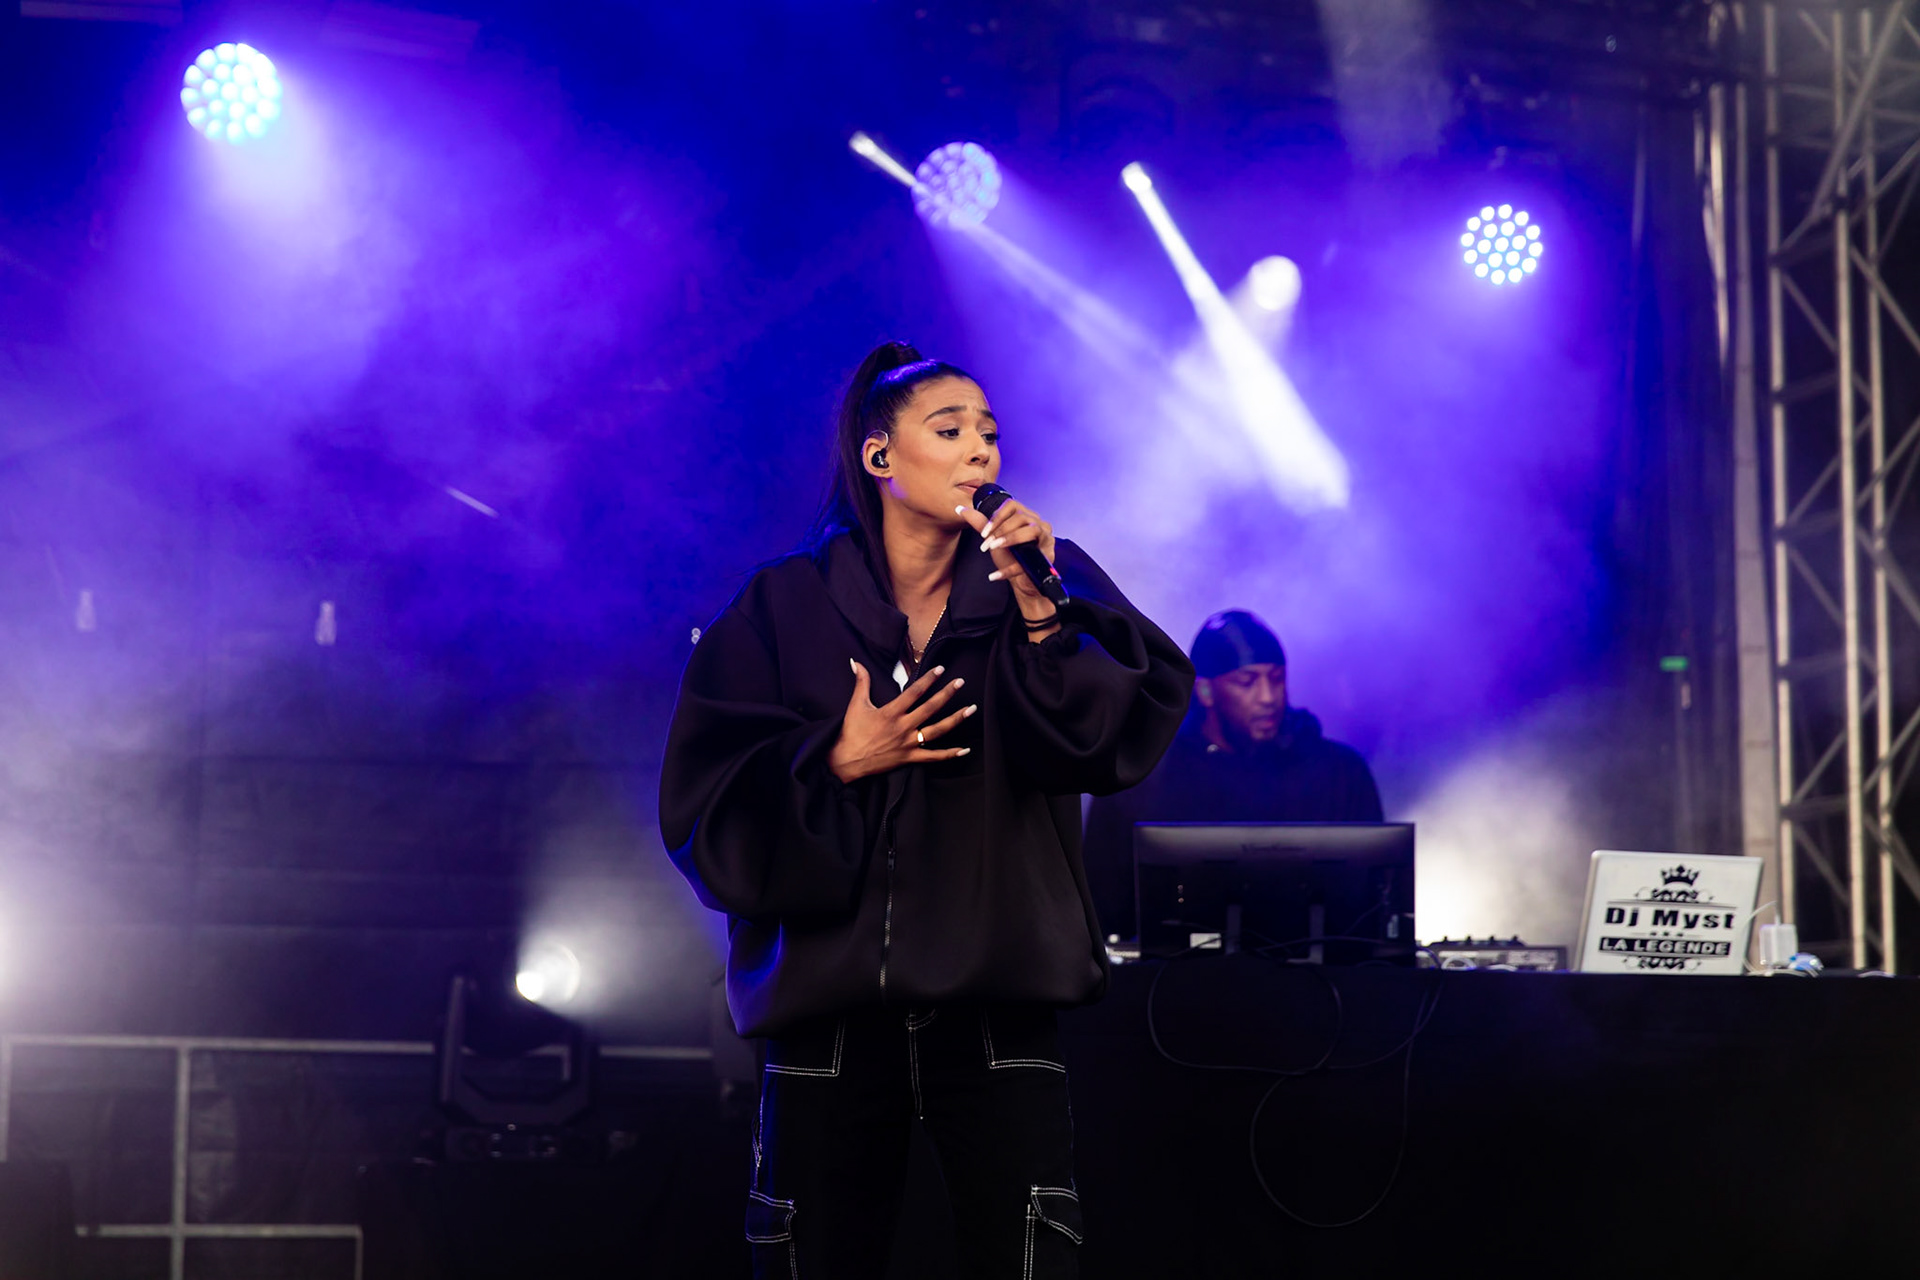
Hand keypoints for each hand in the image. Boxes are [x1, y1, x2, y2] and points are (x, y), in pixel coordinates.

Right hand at [829, 660, 975, 783]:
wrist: (846, 761)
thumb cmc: (851, 732)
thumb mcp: (856, 704)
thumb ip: (861, 682)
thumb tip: (856, 662)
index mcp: (891, 712)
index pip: (914, 692)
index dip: (928, 679)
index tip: (941, 669)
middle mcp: (903, 727)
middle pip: (930, 708)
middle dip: (947, 694)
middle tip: (961, 683)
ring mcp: (908, 743)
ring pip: (937, 730)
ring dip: (956, 719)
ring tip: (971, 709)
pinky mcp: (909, 758)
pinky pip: (933, 757)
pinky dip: (950, 754)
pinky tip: (965, 750)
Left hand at [954, 499, 1057, 610]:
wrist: (1020, 580)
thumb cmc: (1009, 556)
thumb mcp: (993, 537)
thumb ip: (980, 523)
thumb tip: (961, 509)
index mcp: (1025, 515)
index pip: (1012, 505)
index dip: (996, 517)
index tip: (984, 533)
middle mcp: (1038, 522)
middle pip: (1021, 516)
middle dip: (1001, 530)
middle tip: (987, 544)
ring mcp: (1046, 537)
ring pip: (1032, 529)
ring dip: (1010, 539)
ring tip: (994, 549)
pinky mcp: (1049, 554)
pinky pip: (1033, 555)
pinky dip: (1013, 567)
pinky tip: (997, 574)